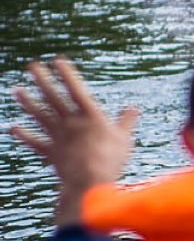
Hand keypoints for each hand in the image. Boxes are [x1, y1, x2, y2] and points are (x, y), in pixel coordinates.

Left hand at [11, 58, 138, 226]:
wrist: (90, 180)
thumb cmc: (112, 158)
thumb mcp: (125, 138)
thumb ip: (126, 122)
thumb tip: (133, 109)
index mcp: (91, 116)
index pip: (77, 90)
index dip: (67, 75)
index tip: (57, 60)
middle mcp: (71, 122)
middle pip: (54, 98)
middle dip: (42, 81)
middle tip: (32, 67)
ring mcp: (58, 137)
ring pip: (40, 116)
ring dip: (28, 102)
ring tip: (17, 90)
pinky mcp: (51, 152)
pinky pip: (35, 142)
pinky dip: (24, 135)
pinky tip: (13, 128)